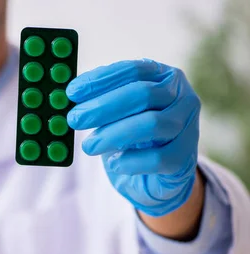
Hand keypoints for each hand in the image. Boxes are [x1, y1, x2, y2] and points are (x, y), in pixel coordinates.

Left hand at [66, 59, 200, 216]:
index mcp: (163, 77)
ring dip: (113, 135)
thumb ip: (101, 102)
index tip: (72, 92)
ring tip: (88, 146)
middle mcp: (182, 96)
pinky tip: (114, 163)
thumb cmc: (132, 138)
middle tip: (74, 119)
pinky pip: (158, 158)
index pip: (133, 70)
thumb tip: (70, 96)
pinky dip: (131, 161)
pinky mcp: (185, 157)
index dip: (101, 80)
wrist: (157, 177)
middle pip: (142, 94)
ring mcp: (188, 126)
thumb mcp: (117, 114)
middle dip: (103, 107)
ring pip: (152, 124)